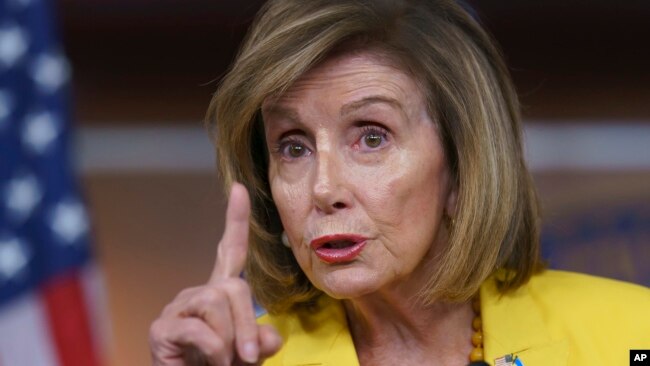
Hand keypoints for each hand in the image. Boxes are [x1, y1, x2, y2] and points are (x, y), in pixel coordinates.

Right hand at [149, 183, 282, 364]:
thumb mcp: (247, 357)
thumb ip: (259, 341)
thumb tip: (271, 335)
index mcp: (219, 295)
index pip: (230, 251)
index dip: (236, 221)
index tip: (240, 188)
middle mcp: (196, 295)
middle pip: (233, 286)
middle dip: (247, 323)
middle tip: (247, 357)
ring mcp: (177, 309)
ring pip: (217, 302)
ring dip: (230, 339)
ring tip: (222, 362)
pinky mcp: (161, 328)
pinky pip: (200, 329)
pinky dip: (214, 351)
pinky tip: (210, 364)